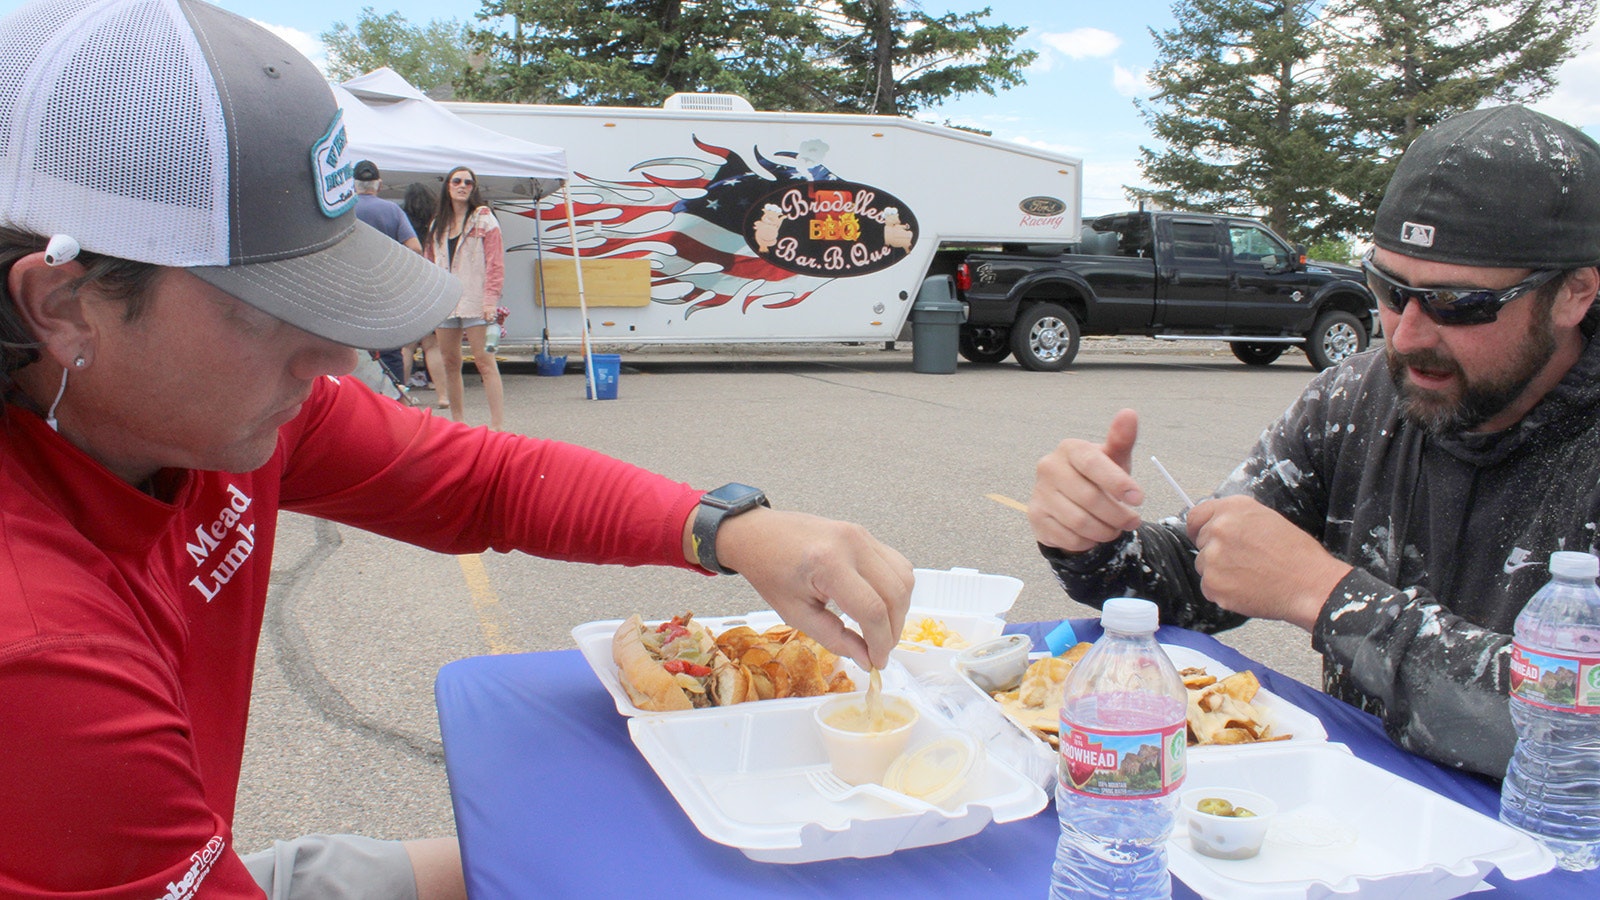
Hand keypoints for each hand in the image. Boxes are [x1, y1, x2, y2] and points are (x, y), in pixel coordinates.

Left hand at [714, 507, 912, 669]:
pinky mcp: (865, 534)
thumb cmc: (769, 570)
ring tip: (880, 630)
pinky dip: (896, 589)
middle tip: (879, 650)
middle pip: (895, 594)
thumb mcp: (796, 613)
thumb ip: (834, 638)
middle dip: (893, 630)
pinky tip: (880, 604)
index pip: (872, 610)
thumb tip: (866, 659)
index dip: (880, 642)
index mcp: (828, 564)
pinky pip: (897, 564)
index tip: (877, 662)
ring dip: (899, 610)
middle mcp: (852, 544)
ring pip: (904, 578)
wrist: (758, 534)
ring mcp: (862, 535)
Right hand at [1029, 408, 1145, 551]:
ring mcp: (1039, 493)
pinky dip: (1088, 541)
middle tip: (1133, 521)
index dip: (1118, 483)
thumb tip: (1129, 413)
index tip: (1139, 499)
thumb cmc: (1097, 476)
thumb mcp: (1113, 458)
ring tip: (1116, 528)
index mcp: (1069, 448)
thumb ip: (1121, 439)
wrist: (1069, 499)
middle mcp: (1048, 467)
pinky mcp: (1036, 516)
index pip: (1093, 464)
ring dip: (1105, 530)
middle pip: (1089, 498)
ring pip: (1079, 521)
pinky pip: (1068, 537)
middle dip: (1118, 514)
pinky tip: (1095, 535)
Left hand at [1185, 495, 1350, 630]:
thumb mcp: (1267, 519)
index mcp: (1232, 509)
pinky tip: (1247, 589)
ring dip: (1220, 573)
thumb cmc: (1296, 554)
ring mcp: (1213, 557)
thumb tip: (1215, 525)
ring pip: (1204, 566)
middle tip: (1244, 562)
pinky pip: (1209, 588)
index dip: (1199, 529)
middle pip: (1201, 543)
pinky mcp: (1213, 584)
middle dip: (1217, 553)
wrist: (1310, 585)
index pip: (1196, 516)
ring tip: (1250, 575)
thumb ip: (1236, 519)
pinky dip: (1223, 592)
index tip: (1203, 538)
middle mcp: (1218, 529)